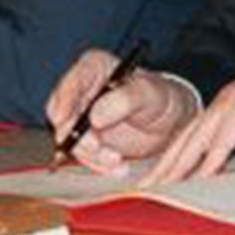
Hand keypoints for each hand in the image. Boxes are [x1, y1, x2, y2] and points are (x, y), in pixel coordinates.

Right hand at [44, 48, 195, 173]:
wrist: (171, 123)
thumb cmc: (161, 98)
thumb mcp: (149, 94)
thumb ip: (125, 100)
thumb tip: (95, 116)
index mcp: (94, 67)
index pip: (69, 84)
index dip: (62, 103)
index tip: (63, 122)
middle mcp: (83, 90)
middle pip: (62, 116)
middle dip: (77, 137)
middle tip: (97, 148)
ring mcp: (83, 116)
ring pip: (70, 140)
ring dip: (92, 155)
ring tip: (117, 160)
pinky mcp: (87, 138)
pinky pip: (83, 155)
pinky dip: (98, 164)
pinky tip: (118, 167)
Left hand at [145, 42, 234, 185]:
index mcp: (226, 109)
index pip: (192, 139)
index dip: (175, 161)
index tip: (161, 182)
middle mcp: (222, 104)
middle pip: (185, 140)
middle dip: (163, 167)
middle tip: (144, 189)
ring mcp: (231, 102)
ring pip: (195, 140)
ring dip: (176, 166)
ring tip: (160, 188)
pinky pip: (222, 139)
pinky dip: (209, 162)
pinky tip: (198, 180)